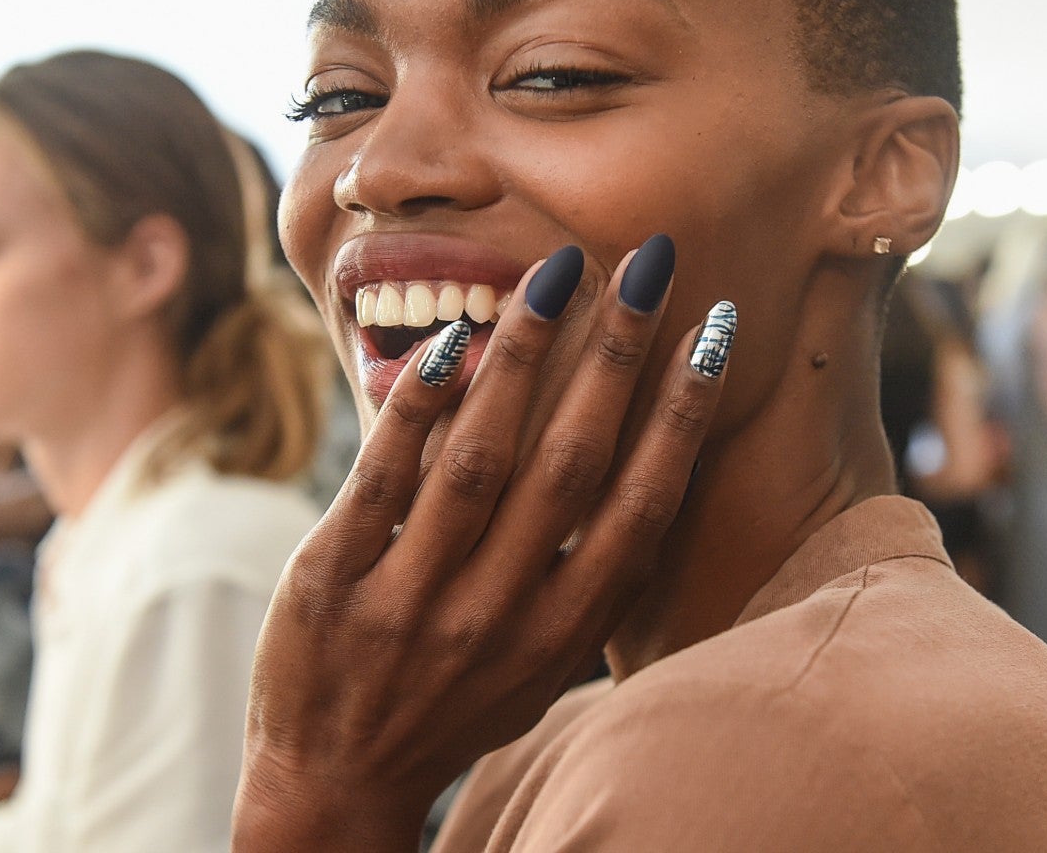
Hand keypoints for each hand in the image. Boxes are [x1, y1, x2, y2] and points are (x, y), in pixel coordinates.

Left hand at [235, 238, 732, 850]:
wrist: (331, 782)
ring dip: (523, 358)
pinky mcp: (333, 582)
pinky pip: (381, 478)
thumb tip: (649, 473)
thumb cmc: (451, 705)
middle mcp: (498, 616)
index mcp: (561, 631)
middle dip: (616, 356)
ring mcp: (412, 601)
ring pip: (479, 459)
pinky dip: (421, 405)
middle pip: (570, 465)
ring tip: (554, 277)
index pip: (640, 506)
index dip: (683, 415)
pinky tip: (454, 339)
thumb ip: (585, 580)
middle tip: (648, 262)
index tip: (715, 329)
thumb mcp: (538, 665)